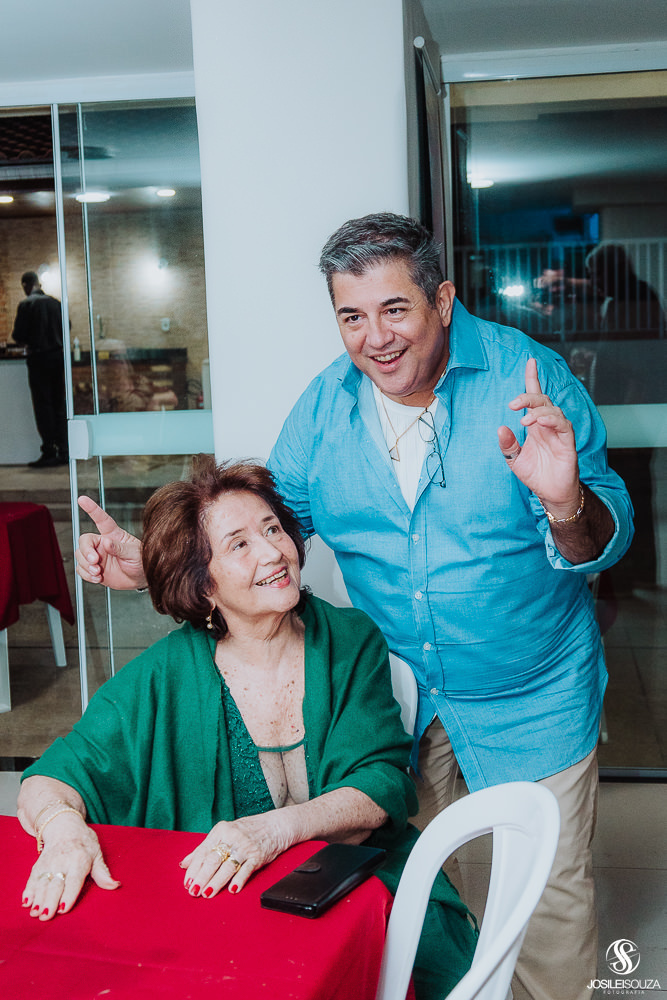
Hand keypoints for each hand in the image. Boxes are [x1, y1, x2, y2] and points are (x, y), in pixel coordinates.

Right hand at [22, 819, 119, 920]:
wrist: (64, 826)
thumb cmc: (84, 843)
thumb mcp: (97, 854)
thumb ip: (103, 873)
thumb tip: (115, 885)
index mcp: (80, 860)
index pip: (74, 880)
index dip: (68, 894)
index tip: (64, 908)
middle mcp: (63, 862)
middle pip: (56, 884)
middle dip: (50, 901)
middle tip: (46, 916)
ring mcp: (49, 863)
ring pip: (42, 883)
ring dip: (37, 899)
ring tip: (35, 913)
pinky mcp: (39, 864)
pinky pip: (32, 878)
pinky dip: (28, 890)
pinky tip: (26, 902)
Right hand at [75, 496, 146, 588]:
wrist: (140, 579)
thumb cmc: (141, 562)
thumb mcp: (134, 554)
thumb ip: (120, 548)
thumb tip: (106, 543)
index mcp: (113, 535)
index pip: (101, 519)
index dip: (92, 509)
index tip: (82, 499)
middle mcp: (102, 543)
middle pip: (84, 541)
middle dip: (86, 552)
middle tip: (95, 561)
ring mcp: (97, 555)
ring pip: (80, 556)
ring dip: (86, 566)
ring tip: (98, 573)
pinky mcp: (93, 568)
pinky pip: (81, 569)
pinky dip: (86, 575)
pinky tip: (97, 578)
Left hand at [180, 813, 291, 897]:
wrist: (274, 825)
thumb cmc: (247, 830)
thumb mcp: (224, 833)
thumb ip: (204, 848)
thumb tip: (184, 863)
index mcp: (220, 830)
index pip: (203, 852)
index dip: (194, 869)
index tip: (187, 883)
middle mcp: (232, 837)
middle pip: (213, 860)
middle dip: (202, 877)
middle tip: (194, 891)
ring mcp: (245, 846)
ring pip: (227, 867)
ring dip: (216, 882)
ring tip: (207, 893)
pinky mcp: (258, 855)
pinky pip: (246, 869)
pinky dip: (239, 880)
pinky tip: (232, 889)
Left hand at [498, 358, 580, 517]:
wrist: (551, 493)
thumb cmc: (536, 474)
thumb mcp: (514, 459)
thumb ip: (507, 444)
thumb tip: (500, 428)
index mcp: (535, 424)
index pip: (535, 397)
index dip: (533, 378)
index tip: (530, 362)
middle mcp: (547, 425)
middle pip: (542, 400)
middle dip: (528, 396)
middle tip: (513, 403)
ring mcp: (559, 432)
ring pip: (553, 410)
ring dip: (538, 411)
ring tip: (524, 419)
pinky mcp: (568, 442)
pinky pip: (563, 425)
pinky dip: (552, 421)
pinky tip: (540, 422)